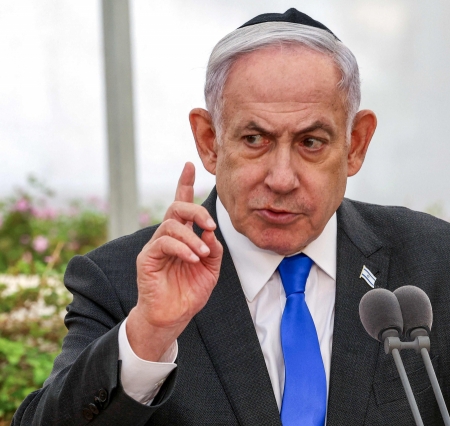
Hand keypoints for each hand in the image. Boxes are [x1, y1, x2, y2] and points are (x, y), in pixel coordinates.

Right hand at [127, 162, 222, 360]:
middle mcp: (168, 237)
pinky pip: (164, 243)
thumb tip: (211, 229)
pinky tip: (192, 258)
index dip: (184, 183)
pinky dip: (182, 248)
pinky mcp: (147, 259)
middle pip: (177, 207)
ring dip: (191, 237)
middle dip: (196, 209)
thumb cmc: (190, 293)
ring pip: (171, 224)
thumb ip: (213, 248)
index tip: (190, 165)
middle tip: (212, 224)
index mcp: (183, 236)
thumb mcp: (211, 269)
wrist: (173, 317)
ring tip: (202, 253)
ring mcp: (155, 246)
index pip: (182, 204)